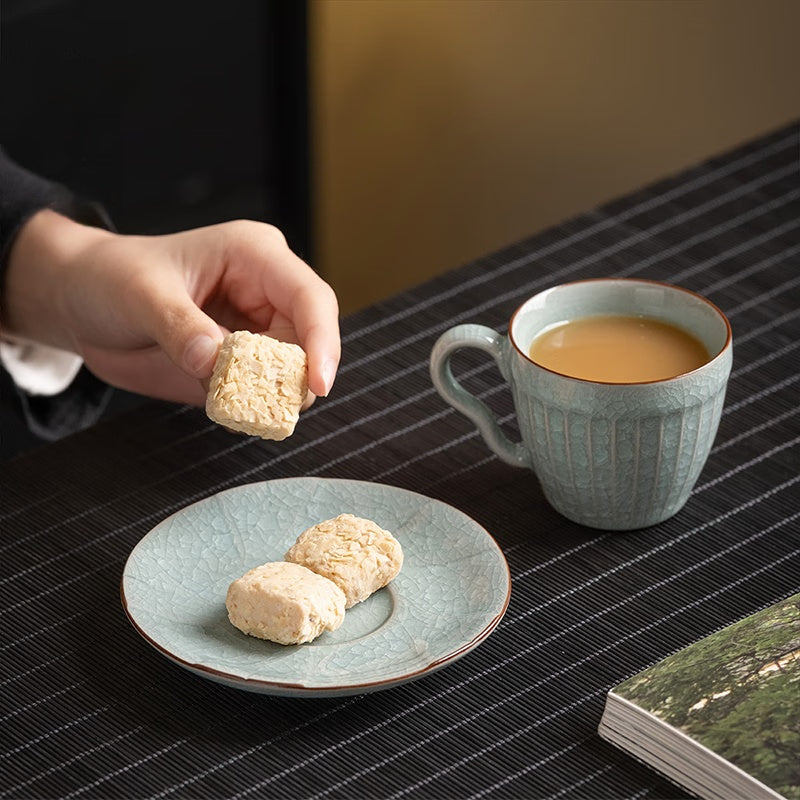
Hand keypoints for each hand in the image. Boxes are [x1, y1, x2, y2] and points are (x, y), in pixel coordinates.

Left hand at [1, 211, 339, 405]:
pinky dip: (252, 406)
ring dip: (275, 395)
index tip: (318, 384)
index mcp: (254, 256)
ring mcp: (254, 330)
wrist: (81, 301)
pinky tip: (230, 408)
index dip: (322, 341)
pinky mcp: (239, 362)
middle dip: (300, 376)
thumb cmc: (111, 276)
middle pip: (311, 340)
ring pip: (292, 371)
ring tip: (242, 406)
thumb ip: (180, 326)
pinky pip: (261, 390)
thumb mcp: (140, 294)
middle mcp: (265, 293)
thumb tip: (214, 361)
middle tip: (275, 406)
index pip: (310, 298)